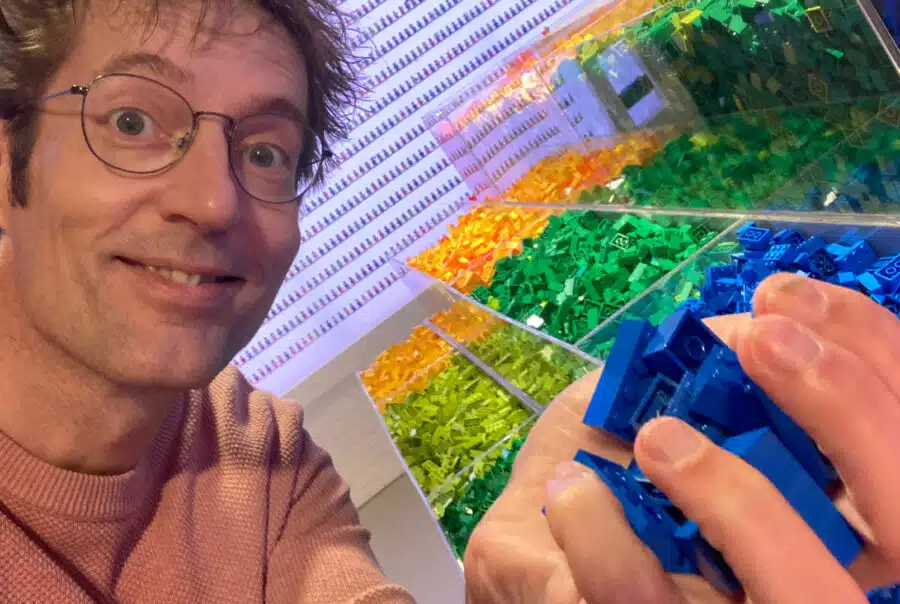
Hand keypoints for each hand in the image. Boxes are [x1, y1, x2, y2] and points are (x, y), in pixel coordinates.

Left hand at [464, 273, 899, 602]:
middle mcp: (804, 567)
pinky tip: (571, 486)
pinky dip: (601, 530)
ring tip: (654, 434)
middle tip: (763, 342)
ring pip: (799, 589)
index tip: (790, 296)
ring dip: (726, 489)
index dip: (871, 351)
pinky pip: (636, 593)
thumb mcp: (646, 393)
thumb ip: (705, 362)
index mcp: (817, 504)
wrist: (524, 536)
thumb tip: (756, 327)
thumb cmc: (601, 458)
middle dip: (848, 411)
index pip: (896, 434)